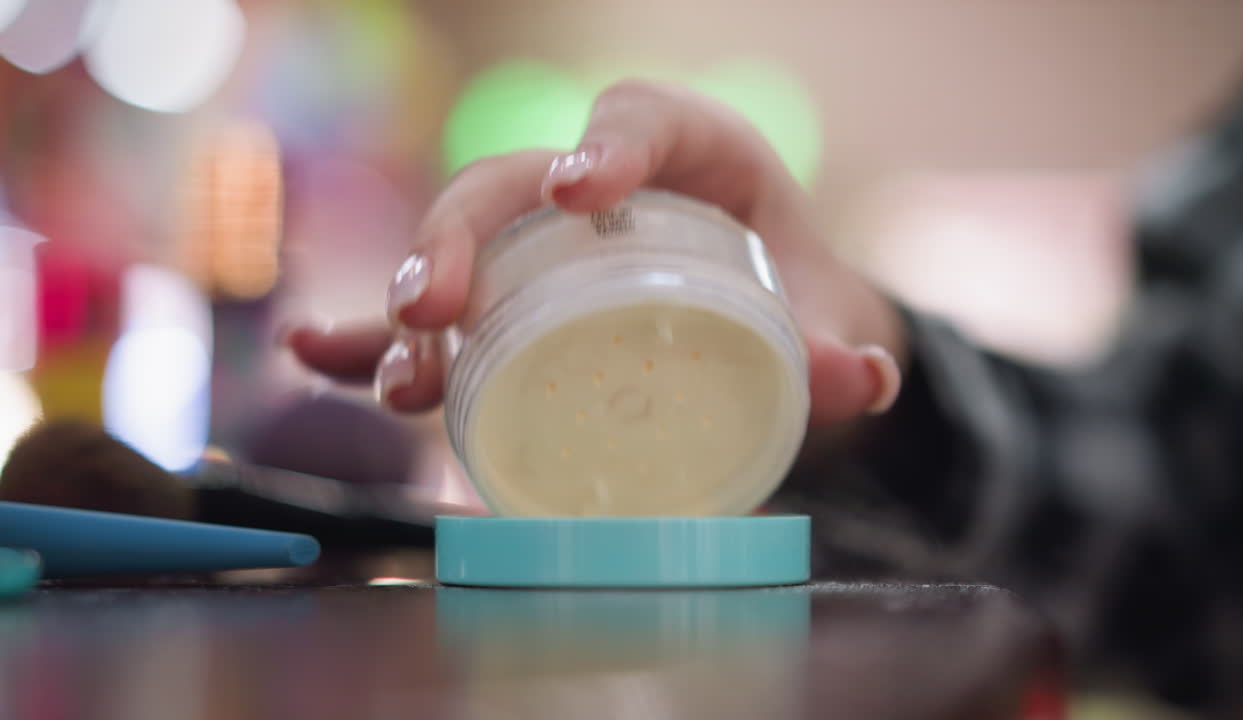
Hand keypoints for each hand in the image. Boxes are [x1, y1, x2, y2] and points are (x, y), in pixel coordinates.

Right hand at [285, 80, 903, 426]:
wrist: (770, 319)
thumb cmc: (798, 297)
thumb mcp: (826, 319)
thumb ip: (841, 348)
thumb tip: (859, 382)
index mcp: (691, 153)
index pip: (641, 119)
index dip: (607, 143)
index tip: (581, 187)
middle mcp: (597, 183)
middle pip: (510, 181)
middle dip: (464, 233)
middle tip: (441, 304)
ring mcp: (542, 243)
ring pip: (459, 246)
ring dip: (411, 298)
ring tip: (394, 362)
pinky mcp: (511, 300)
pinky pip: (435, 307)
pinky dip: (377, 331)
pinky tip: (322, 354)